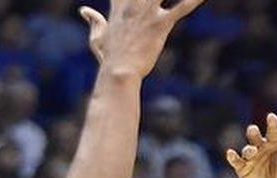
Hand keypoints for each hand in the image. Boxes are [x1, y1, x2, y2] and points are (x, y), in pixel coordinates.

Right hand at [79, 0, 204, 77]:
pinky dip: (193, 0)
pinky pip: (181, 8)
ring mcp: (148, 13)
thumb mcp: (97, 37)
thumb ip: (93, 20)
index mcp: (120, 5)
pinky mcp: (161, 25)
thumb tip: (84, 10)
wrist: (118, 72)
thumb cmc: (109, 57)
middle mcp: (134, 4)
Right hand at [226, 113, 276, 177]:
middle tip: (253, 130)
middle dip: (253, 132)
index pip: (273, 131)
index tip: (271, 116)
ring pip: (247, 149)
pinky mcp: (242, 168)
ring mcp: (251, 157)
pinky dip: (232, 157)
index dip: (272, 123)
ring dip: (249, 150)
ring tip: (252, 151)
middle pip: (255, 136)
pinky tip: (230, 153)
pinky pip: (236, 161)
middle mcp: (261, 147)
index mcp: (275, 143)